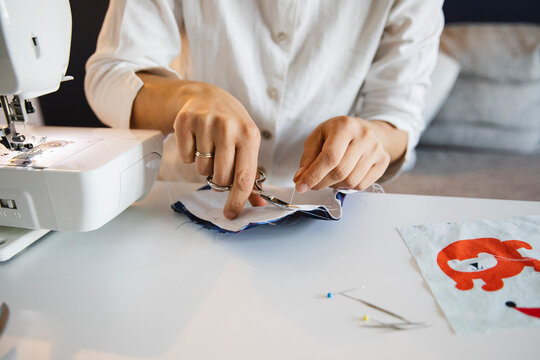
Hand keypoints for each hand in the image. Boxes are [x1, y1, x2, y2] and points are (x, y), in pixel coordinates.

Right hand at [173, 82, 265, 218]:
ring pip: (201, 169)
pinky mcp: (186, 121)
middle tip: (219, 165)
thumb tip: (259, 205)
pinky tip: (197, 140)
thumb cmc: (232, 126)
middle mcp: (229, 128)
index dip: (237, 200)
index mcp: (249, 136)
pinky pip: (186, 157)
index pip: (244, 177)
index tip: (231, 214)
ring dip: (204, 166)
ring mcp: (207, 123)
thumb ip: (251, 176)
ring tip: (209, 148)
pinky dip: (190, 155)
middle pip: (220, 178)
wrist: (207, 97)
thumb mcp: (247, 144)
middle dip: (218, 180)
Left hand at [294, 116, 405, 191]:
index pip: (330, 157)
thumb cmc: (336, 133)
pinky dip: (347, 186)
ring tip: (330, 176)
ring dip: (334, 185)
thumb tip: (300, 179)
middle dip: (321, 183)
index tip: (301, 186)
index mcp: (345, 126)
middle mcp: (364, 136)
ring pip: (351, 181)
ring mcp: (376, 149)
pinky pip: (361, 185)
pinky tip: (343, 176)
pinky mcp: (383, 161)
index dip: (314, 175)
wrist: (362, 129)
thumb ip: (308, 158)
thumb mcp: (317, 137)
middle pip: (340, 171)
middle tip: (312, 184)